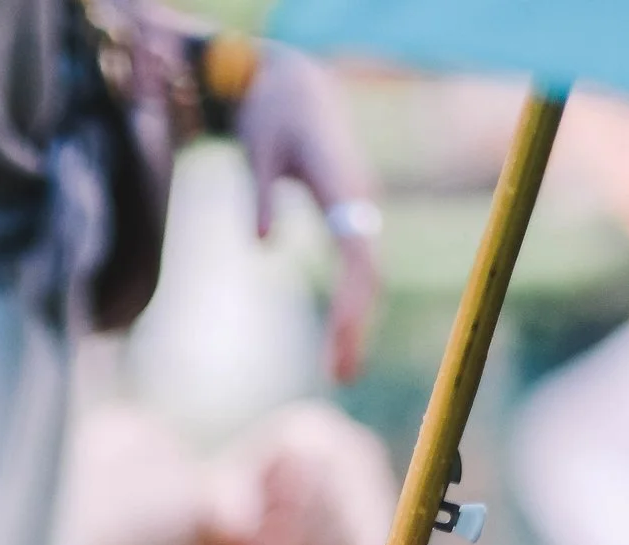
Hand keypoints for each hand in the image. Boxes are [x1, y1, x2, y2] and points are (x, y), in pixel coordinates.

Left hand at [235, 50, 381, 383]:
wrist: (295, 83)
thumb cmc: (271, 111)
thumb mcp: (258, 146)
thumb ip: (259, 194)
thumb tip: (262, 244)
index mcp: (343, 185)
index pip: (358, 255)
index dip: (353, 302)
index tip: (340, 343)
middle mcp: (363, 200)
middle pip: (370, 273)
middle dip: (359, 325)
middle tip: (343, 377)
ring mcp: (362, 208)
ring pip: (369, 273)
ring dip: (359, 321)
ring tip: (343, 371)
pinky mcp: (353, 214)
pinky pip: (359, 266)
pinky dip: (353, 303)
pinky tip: (341, 338)